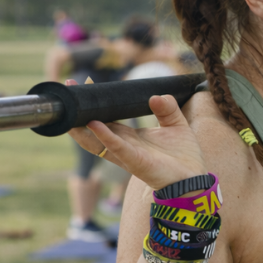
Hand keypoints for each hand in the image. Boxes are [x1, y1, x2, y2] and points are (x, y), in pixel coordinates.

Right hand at [65, 81, 207, 189]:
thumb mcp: (176, 124)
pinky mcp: (136, 162)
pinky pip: (117, 148)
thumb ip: (167, 108)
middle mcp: (124, 146)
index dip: (95, 104)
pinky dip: (105, 136)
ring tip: (70, 111)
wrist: (194, 178)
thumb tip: (156, 96)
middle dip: (80, 112)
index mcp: (131, 137)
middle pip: (95, 128)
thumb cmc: (183, 156)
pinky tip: (94, 124)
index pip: (107, 118)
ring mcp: (127, 154)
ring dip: (82, 127)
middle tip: (68, 91)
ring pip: (97, 141)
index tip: (84, 84)